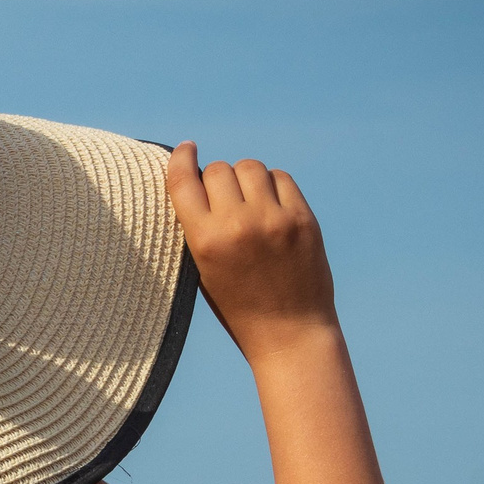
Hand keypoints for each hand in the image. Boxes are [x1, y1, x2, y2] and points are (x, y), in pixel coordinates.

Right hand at [165, 141, 336, 366]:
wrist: (289, 333)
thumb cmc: (238, 307)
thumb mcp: (203, 271)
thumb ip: (197, 227)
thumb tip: (195, 180)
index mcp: (205, 241)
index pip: (183, 180)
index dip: (181, 158)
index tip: (186, 150)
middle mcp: (238, 225)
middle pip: (218, 170)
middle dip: (215, 179)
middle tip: (221, 200)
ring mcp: (274, 219)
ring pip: (250, 167)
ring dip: (244, 178)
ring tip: (248, 201)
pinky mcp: (303, 218)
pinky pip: (281, 178)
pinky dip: (272, 186)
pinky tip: (270, 206)